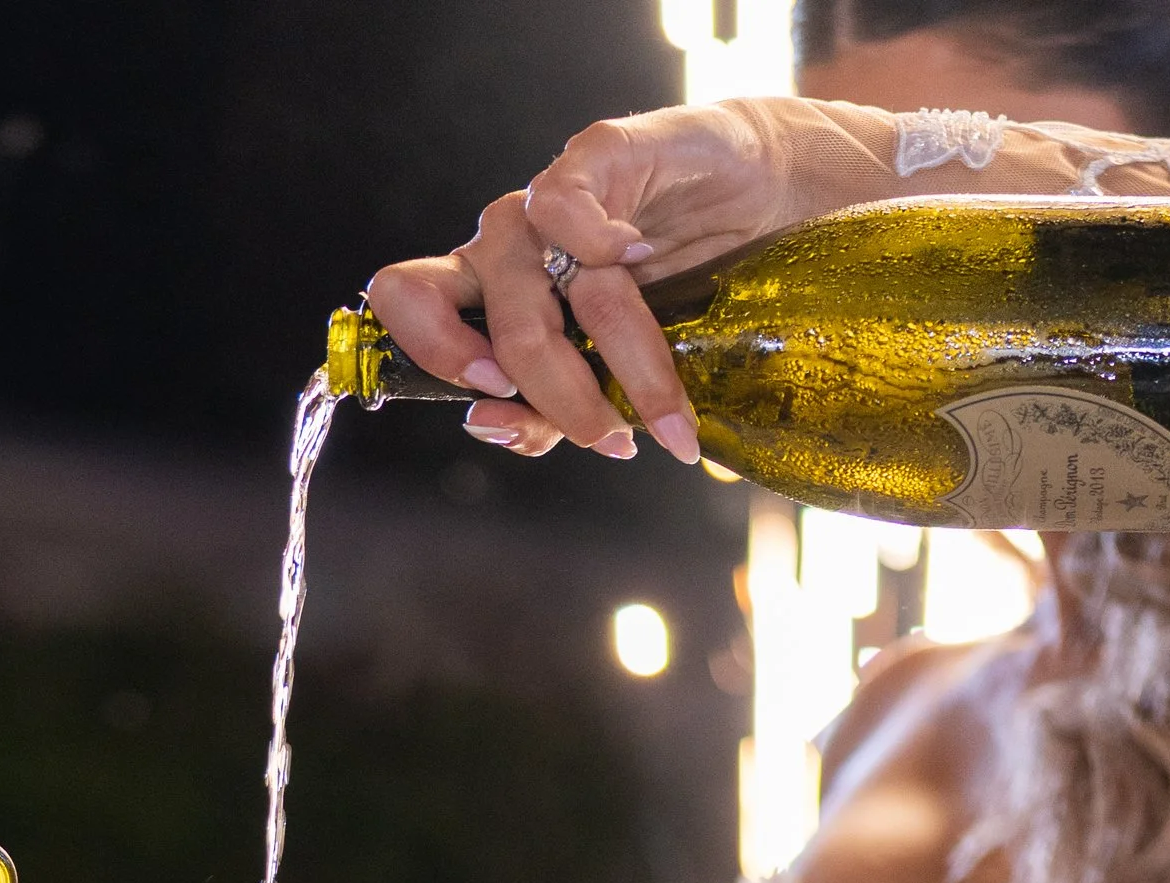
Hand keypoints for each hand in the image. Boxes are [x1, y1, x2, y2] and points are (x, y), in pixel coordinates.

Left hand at [365, 96, 894, 465]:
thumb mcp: (605, 377)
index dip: (434, 356)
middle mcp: (505, 250)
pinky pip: (561, 207)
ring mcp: (545, 202)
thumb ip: (542, 413)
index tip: (490, 405)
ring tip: (661, 413)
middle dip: (554, 402)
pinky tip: (641, 259)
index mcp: (488, 299)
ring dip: (608, 365)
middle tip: (610, 437)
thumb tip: (491, 428)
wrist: (759, 211)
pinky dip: (598, 249)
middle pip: (488, 334)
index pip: (409, 305)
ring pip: (535, 297)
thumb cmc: (678, 296)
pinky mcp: (592, 157)